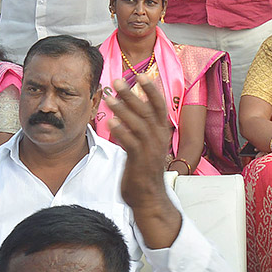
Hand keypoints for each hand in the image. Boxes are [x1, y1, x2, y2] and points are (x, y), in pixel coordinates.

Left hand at [105, 75, 174, 209]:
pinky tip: (111, 121)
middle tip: (117, 81)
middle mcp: (159, 137)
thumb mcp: (147, 145)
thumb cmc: (144, 169)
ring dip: (123, 109)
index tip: (141, 75)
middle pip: (146, 110)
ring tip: (109, 98)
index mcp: (162, 132)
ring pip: (138, 124)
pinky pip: (131, 142)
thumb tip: (129, 109)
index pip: (159, 105)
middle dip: (132, 94)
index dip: (151, 89)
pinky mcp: (140, 160)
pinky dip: (122, 130)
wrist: (148, 197)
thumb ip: (141, 128)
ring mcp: (150, 149)